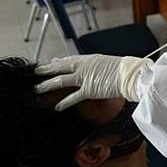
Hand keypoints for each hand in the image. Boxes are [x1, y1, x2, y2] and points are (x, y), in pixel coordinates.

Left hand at [34, 55, 151, 109]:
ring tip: (37, 89)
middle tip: (36, 71)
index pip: (70, 59)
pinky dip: (65, 102)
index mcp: (89, 59)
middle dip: (46, 69)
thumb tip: (98, 70)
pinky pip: (73, 97)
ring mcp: (85, 77)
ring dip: (47, 84)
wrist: (130, 74)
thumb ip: (99, 67)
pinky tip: (57, 107)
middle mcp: (84, 66)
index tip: (51, 62)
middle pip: (60, 67)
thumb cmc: (124, 69)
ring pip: (61, 80)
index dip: (59, 61)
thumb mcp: (108, 64)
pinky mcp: (89, 89)